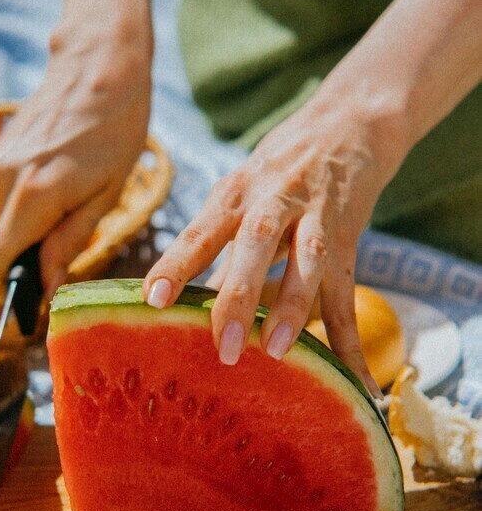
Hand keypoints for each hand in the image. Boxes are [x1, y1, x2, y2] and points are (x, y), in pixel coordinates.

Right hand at [0, 16, 151, 296]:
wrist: (99, 64)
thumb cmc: (116, 130)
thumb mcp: (107, 194)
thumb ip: (69, 243)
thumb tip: (47, 287)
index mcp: (32, 198)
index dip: (4, 292)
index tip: (31, 297)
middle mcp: (2, 182)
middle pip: (2, 248)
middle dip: (33, 252)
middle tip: (76, 225)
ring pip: (7, 222)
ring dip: (35, 223)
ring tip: (74, 190)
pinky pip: (8, 197)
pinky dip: (30, 200)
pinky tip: (61, 173)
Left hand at [143, 84, 407, 395]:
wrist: (349, 124)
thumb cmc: (276, 171)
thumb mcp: (239, 196)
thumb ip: (216, 250)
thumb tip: (180, 306)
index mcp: (235, 193)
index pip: (200, 230)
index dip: (175, 265)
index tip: (151, 301)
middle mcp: (275, 199)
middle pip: (256, 243)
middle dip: (240, 295)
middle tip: (226, 348)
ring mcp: (317, 216)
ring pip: (308, 260)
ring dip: (295, 308)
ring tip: (279, 352)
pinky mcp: (350, 238)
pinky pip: (350, 296)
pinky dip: (352, 344)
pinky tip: (358, 386)